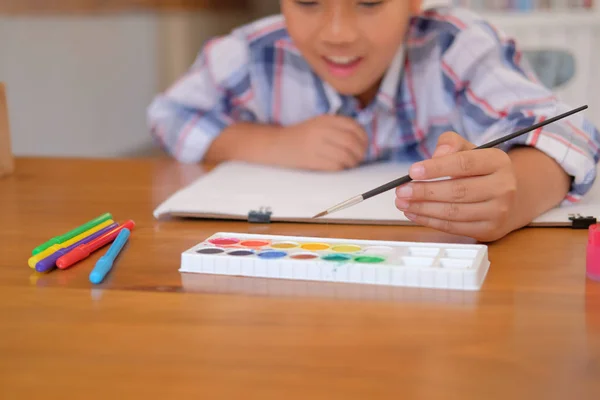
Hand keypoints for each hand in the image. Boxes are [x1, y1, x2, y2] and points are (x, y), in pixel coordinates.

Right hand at [274, 115, 368, 170]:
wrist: (277, 144)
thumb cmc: (301, 135)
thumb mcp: (319, 123)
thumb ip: (337, 127)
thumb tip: (360, 139)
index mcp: (325, 120)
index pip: (353, 126)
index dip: (363, 137)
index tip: (363, 144)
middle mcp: (322, 131)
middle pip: (351, 142)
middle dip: (360, 152)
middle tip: (359, 157)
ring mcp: (316, 146)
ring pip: (345, 156)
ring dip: (353, 162)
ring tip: (351, 164)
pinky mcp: (312, 160)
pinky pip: (335, 166)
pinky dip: (342, 168)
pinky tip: (341, 168)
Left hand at [394, 132, 517, 241]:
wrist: (506, 198)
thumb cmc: (480, 171)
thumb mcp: (469, 150)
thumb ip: (450, 144)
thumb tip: (436, 156)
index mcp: (498, 162)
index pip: (464, 163)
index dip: (436, 168)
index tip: (412, 171)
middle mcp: (503, 187)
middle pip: (458, 191)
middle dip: (424, 192)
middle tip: (401, 191)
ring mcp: (498, 211)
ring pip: (454, 212)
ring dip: (423, 209)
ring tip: (403, 203)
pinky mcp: (489, 230)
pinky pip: (454, 227)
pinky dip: (429, 221)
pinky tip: (413, 214)